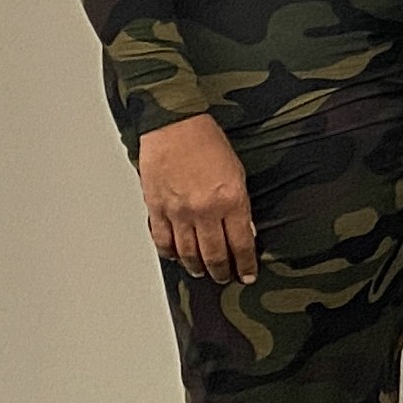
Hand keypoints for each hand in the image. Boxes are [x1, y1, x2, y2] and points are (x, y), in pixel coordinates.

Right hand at [139, 112, 257, 284]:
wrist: (174, 125)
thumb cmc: (207, 142)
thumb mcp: (238, 173)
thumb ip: (240, 206)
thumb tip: (244, 231)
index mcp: (230, 201)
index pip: (241, 244)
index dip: (245, 264)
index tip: (247, 275)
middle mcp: (204, 210)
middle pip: (214, 254)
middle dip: (221, 271)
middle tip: (224, 278)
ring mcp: (178, 211)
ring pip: (187, 252)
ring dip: (195, 266)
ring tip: (201, 272)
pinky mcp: (156, 207)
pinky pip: (162, 239)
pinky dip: (168, 252)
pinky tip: (175, 257)